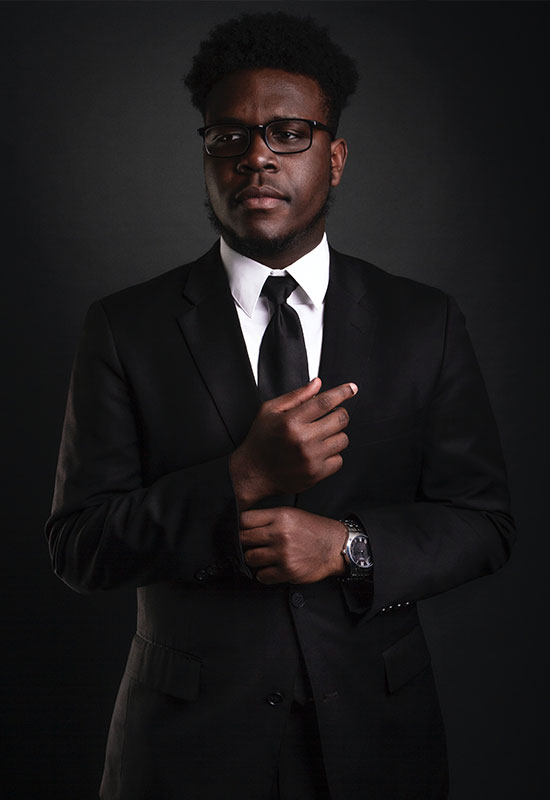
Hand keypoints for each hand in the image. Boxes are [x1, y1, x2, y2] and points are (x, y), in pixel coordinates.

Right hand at [230, 377, 357, 509]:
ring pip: (343, 439)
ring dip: (336, 435)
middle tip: (329, 416)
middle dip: (339, 414)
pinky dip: (333, 455)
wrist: (253, 473)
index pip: (325, 402)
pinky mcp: (316, 474)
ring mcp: (311, 458)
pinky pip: (339, 460)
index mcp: (291, 421)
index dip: (342, 392)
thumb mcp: (270, 411)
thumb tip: (317, 384)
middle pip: (340, 419)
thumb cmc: (260, 440)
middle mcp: (303, 440)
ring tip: (320, 436)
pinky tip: (319, 452)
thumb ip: (296, 396)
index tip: (351, 389)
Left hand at [240, 507, 347, 583]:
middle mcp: (280, 534)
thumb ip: (268, 518)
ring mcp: (283, 553)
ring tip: (265, 556)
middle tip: (254, 545)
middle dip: (246, 543)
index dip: (240, 526)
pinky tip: (272, 567)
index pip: (244, 520)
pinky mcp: (287, 570)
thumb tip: (243, 526)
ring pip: (250, 558)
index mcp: (280, 516)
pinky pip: (262, 576)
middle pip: (243, 539)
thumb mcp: (291, 514)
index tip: (243, 531)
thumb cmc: (313, 530)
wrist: (334, 546)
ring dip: (254, 559)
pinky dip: (264, 574)